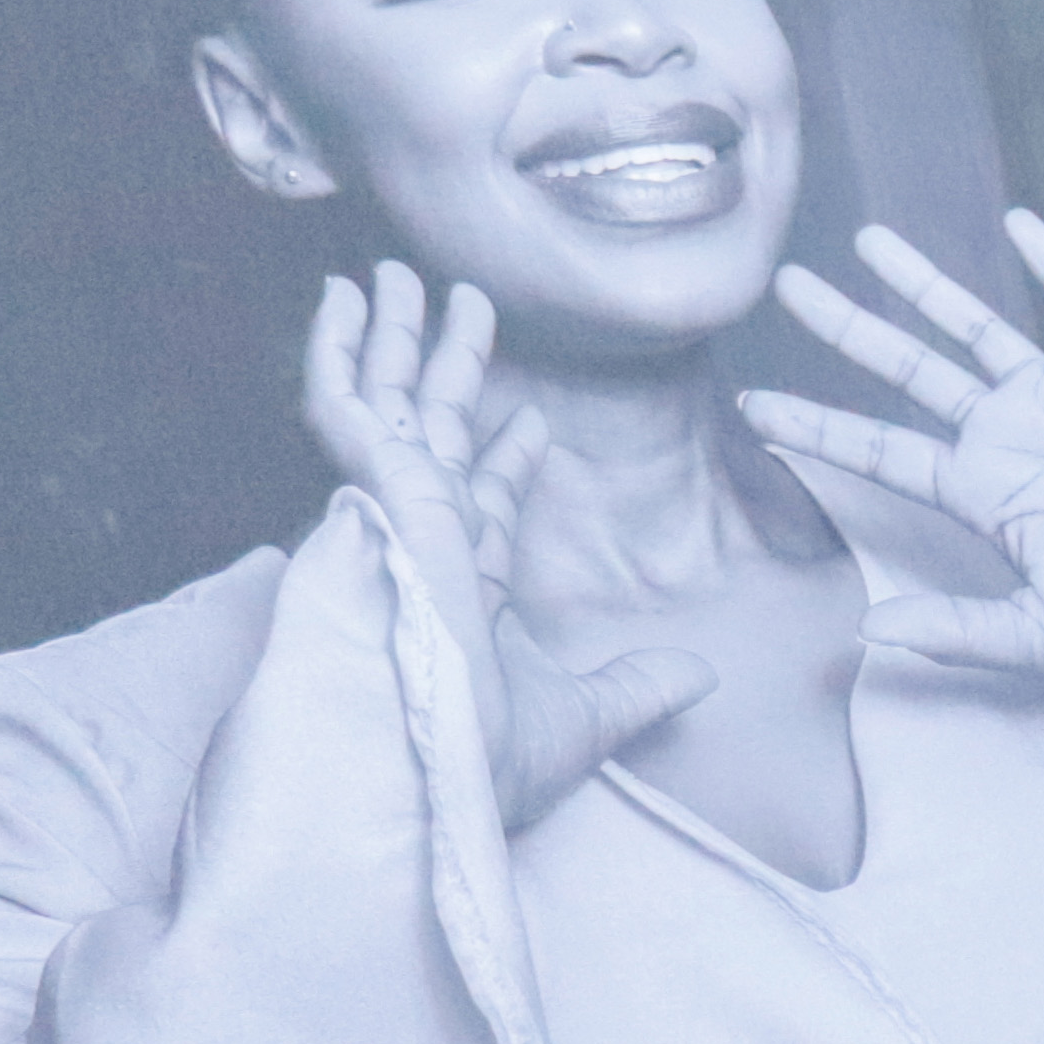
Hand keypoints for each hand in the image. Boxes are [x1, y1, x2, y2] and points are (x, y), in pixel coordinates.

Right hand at [303, 263, 717, 825]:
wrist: (433, 769)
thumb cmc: (484, 764)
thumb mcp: (585, 720)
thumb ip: (640, 689)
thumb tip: (702, 678)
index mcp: (459, 590)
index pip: (483, 506)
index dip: (506, 462)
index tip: (534, 422)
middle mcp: (419, 544)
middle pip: (434, 435)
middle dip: (441, 371)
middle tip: (452, 307)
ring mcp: (392, 516)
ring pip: (389, 406)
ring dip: (392, 339)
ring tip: (394, 274)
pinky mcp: (373, 496)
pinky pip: (346, 410)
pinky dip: (341, 353)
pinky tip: (345, 301)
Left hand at [737, 212, 1043, 694]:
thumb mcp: (1037, 637)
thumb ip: (955, 630)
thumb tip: (866, 631)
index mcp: (981, 496)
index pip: (880, 450)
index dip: (818, 426)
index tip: (756, 407)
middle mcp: (1008, 439)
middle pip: (908, 371)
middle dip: (847, 329)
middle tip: (786, 286)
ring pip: (974, 328)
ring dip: (922, 284)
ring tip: (868, 240)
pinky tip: (1017, 223)